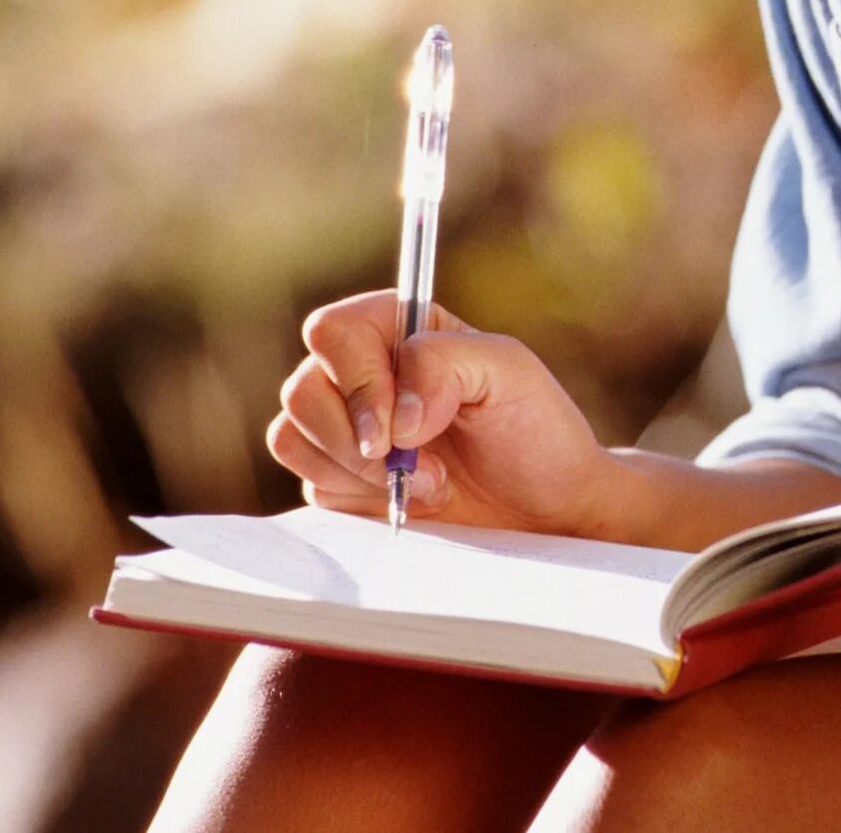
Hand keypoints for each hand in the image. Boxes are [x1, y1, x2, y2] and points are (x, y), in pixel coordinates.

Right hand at [268, 291, 624, 537]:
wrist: (547, 510)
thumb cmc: (536, 431)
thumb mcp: (509, 372)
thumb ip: (444, 363)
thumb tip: (394, 414)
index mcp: (398, 329)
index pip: (332, 332)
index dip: (356, 381)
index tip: (398, 429)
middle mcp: (362, 372)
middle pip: (303, 390)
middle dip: (359, 441)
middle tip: (419, 465)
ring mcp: (347, 428)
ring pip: (294, 438)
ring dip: (359, 473)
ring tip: (429, 483)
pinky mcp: (341, 480)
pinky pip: (309, 484)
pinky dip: (355, 498)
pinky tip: (408, 503)